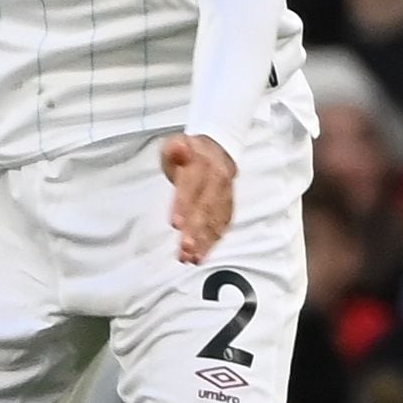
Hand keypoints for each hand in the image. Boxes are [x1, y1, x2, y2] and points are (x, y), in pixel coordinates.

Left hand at [161, 134, 237, 264]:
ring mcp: (225, 194)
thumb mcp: (175, 144)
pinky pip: (222, 224)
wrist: (216, 147)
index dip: (183, 205)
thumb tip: (179, 148)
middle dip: (195, 231)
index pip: (192, 186)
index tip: (176, 224)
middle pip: (206, 207)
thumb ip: (175, 151)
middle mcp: (218, 180)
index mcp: (203, 164)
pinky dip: (213, 240)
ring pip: (215, 219)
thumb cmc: (189, 150)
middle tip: (185, 249)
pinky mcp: (227, 205)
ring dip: (204, 241)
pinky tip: (203, 253)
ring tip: (191, 258)